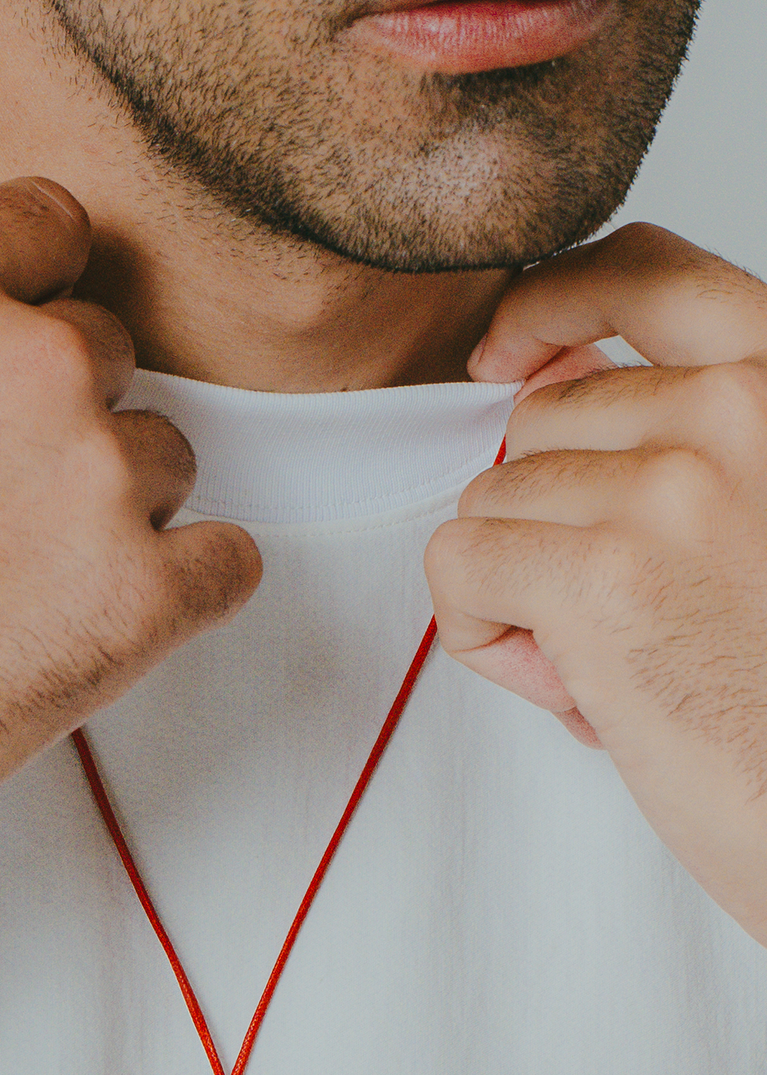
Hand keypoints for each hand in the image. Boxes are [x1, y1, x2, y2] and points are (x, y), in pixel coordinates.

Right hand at [0, 177, 259, 862]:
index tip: (33, 341)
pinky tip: (115, 619)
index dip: (44, 292)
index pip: (52, 227)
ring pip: (164, 460)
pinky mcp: (142, 595)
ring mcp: (96, 476)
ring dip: (114, 514)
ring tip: (22, 589)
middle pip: (112, 355)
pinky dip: (186, 590)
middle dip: (66, 422)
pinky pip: (228, 563)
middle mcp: (30, 362)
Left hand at [425, 223, 766, 942]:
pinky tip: (570, 680)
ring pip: (490, 499)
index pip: (649, 274)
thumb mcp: (761, 514)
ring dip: (518, 584)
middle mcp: (743, 410)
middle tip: (619, 605)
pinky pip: (459, 565)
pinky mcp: (602, 573)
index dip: (552, 304)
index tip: (504, 352)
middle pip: (537, 421)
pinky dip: (483, 631)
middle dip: (545, 515)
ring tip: (611, 653)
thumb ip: (673, 439)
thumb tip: (539, 379)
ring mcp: (672, 486)